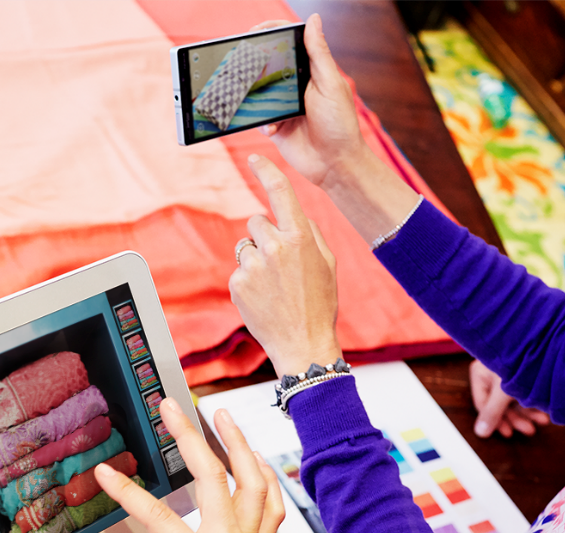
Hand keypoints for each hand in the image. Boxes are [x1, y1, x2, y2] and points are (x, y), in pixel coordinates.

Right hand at [93, 398, 372, 532]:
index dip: (129, 494)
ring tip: (218, 414)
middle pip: (211, 478)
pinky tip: (255, 459)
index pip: (162, 521)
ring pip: (250, 480)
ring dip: (234, 442)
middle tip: (170, 407)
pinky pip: (270, 501)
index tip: (106, 474)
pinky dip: (264, 473)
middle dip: (188, 437)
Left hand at [231, 154, 341, 377]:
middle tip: (279, 263)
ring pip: (245, 247)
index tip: (254, 158)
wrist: (303, 344)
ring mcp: (253, 267)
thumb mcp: (327, 263)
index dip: (267, 171)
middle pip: (256, 221)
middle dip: (264, 236)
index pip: (280, 193)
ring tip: (274, 286)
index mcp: (300, 238)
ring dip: (256, 260)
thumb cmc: (320, 303)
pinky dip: (248, 282)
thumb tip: (294, 215)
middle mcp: (274, 248)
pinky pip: (239, 271)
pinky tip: (264, 298)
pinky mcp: (237, 284)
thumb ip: (310, 233)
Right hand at [251, 15, 366, 191]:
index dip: (274, 32)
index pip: (291, 42)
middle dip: (256, 64)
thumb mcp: (330, 85)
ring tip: (257, 100)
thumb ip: (319, 53)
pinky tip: (273, 128)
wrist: (334, 165)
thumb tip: (313, 19)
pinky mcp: (275, 126)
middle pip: (270, 65)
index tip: (257, 30)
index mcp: (312, 70)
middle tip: (244, 62)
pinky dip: (262, 122)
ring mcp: (284, 106)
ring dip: (256, 96)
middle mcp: (296, 85)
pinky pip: (258, 118)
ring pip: (259, 92)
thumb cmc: (340, 125)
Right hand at [469, 359, 549, 437]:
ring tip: (542, 421)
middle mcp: (491, 374)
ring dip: (528, 413)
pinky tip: (544, 411)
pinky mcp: (522, 372)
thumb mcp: (504, 390)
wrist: (542, 337)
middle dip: (517, 418)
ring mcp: (506, 373)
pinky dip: (533, 403)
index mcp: (479, 374)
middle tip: (530, 430)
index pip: (482, 404)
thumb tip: (480, 434)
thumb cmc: (518, 361)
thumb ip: (492, 412)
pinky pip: (524, 393)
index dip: (496, 420)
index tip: (508, 432)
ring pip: (514, 400)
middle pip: (499, 404)